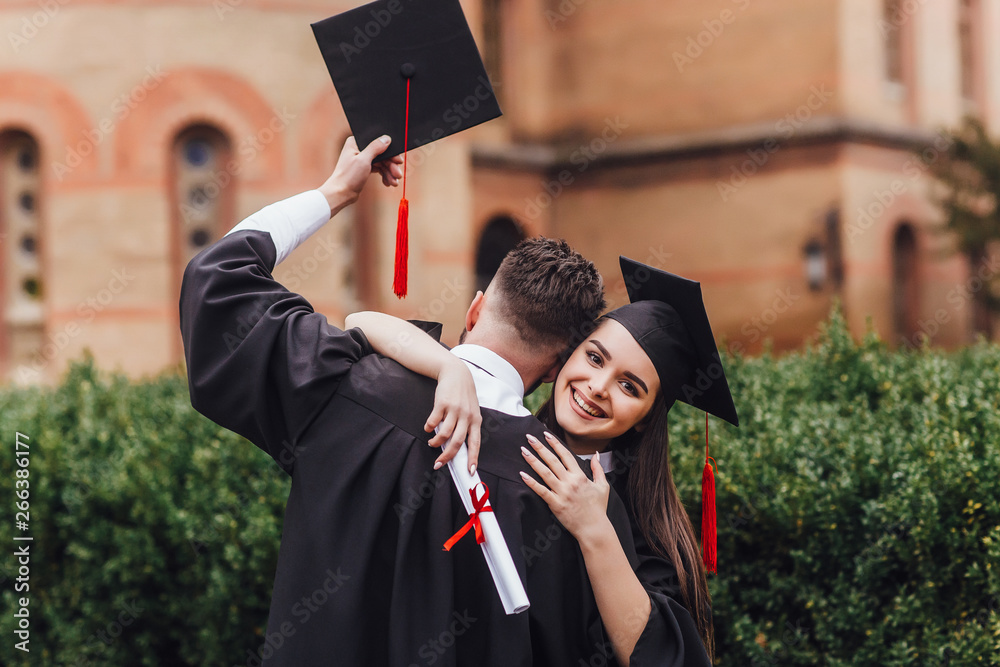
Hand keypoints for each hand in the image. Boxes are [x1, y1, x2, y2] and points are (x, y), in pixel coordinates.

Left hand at [319, 136, 404, 211]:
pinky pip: (378, 169)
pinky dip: (384, 175)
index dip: (390, 152)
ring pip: (381, 163)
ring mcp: (362, 159)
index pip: (378, 143)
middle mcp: (359, 149)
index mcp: (356, 142)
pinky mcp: (364, 169)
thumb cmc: (348, 177)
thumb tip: (386, 138)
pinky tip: (388, 183)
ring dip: (389, 172)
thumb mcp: (363, 160)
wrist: (341, 194)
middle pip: (382, 154)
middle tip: (398, 175)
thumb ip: (375, 148)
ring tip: (394, 183)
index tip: (398, 160)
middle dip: (391, 165)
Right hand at [426, 358, 482, 473]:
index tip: (470, 472)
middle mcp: (467, 416)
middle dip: (447, 457)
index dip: (473, 458)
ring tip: (432, 443)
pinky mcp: (442, 403)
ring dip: (436, 442)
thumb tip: (455, 447)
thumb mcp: (470, 411)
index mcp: (476, 420)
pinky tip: (428, 428)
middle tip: (438, 464)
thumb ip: (466, 427)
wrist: (456, 373)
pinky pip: (433, 421)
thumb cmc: (464, 396)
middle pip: (458, 442)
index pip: (476, 443)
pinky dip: (429, 428)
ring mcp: (455, 410)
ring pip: (445, 434)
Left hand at [519, 432, 610, 541]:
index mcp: (580, 476)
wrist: (594, 528)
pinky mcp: (555, 504)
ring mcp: (562, 492)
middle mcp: (570, 482)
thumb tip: (596, 455)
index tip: (546, 434)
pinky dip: (531, 482)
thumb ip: (598, 469)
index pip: (565, 455)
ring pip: (544, 473)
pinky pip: (541, 491)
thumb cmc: (598, 508)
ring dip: (533, 461)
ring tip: (523, 451)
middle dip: (539, 447)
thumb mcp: (603, 486)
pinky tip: (523, 474)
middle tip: (529, 437)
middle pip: (552, 460)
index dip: (555, 443)